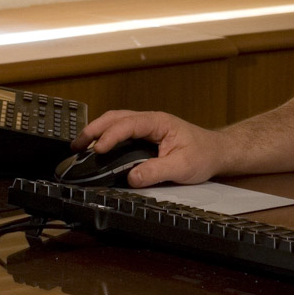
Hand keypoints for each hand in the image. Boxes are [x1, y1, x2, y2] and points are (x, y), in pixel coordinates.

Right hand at [72, 109, 224, 187]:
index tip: (98, 150)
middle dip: (94, 129)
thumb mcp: (183, 167)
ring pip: (116, 122)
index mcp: (159, 122)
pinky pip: (121, 131)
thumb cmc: (203, 154)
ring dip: (97, 131)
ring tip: (79, 146)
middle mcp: (150, 121)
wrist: (216, 151)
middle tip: (76, 146)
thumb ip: (157, 172)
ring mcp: (147, 127)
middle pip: (116, 117)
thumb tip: (132, 177)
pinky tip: (97, 148)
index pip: (128, 124)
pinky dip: (106, 137)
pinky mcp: (145, 136)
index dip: (111, 136)